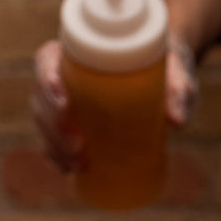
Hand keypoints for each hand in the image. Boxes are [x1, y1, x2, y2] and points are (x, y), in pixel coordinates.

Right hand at [32, 36, 198, 172]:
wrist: (167, 79)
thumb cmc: (168, 69)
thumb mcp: (177, 74)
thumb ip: (179, 90)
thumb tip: (175, 120)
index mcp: (81, 50)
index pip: (47, 58)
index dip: (46, 79)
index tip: (65, 103)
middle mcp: (66, 74)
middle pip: (40, 96)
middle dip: (51, 125)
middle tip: (77, 146)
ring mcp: (66, 100)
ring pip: (43, 120)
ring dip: (53, 145)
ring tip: (77, 165)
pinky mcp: (72, 123)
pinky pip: (52, 139)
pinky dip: (56, 156)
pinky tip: (67, 170)